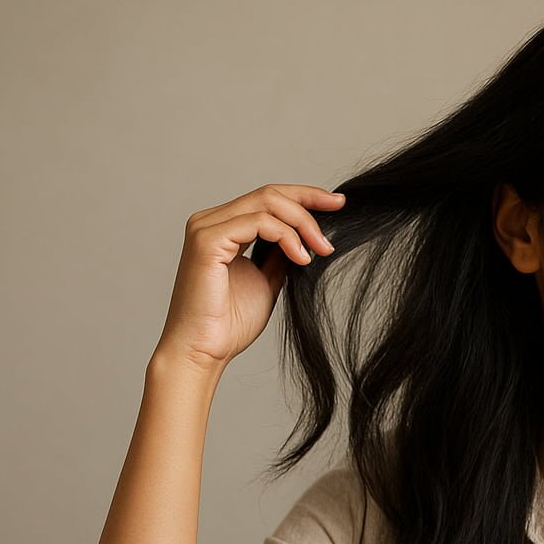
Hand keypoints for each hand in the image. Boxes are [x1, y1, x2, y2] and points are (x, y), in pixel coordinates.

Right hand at [156, 184, 344, 372]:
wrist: (204, 350)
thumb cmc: (229, 323)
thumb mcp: (268, 280)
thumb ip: (281, 254)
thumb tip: (307, 237)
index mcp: (222, 227)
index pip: (267, 198)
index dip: (305, 195)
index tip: (337, 203)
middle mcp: (210, 221)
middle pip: (269, 194)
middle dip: (310, 201)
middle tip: (338, 214)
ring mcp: (206, 228)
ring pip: (266, 202)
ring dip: (303, 223)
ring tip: (322, 249)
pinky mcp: (207, 241)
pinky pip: (258, 222)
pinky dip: (287, 236)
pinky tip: (302, 258)